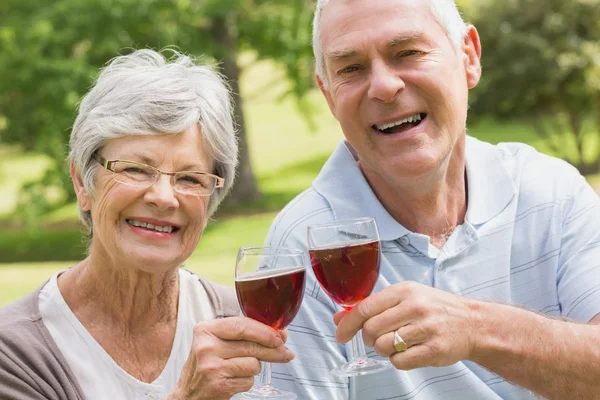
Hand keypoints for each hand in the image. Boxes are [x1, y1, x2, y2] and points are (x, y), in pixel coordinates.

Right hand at [169, 317, 293, 399]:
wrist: (188, 394)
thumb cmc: (206, 365)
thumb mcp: (216, 342)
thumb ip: (243, 335)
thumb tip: (278, 334)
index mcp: (206, 330)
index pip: (241, 325)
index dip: (265, 331)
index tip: (280, 336)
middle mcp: (206, 347)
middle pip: (251, 345)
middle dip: (273, 350)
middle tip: (285, 353)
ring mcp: (211, 367)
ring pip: (252, 364)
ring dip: (254, 368)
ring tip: (239, 369)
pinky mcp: (217, 385)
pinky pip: (248, 381)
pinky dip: (247, 381)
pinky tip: (234, 380)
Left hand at [334, 281, 477, 369]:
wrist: (473, 322)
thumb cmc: (435, 309)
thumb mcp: (406, 297)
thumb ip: (374, 306)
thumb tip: (340, 318)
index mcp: (404, 290)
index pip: (365, 308)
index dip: (348, 324)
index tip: (341, 334)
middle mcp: (414, 307)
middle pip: (371, 329)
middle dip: (369, 338)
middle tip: (379, 338)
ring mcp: (425, 328)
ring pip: (384, 347)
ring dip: (384, 350)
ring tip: (396, 344)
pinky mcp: (434, 349)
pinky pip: (400, 362)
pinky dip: (398, 361)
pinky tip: (408, 352)